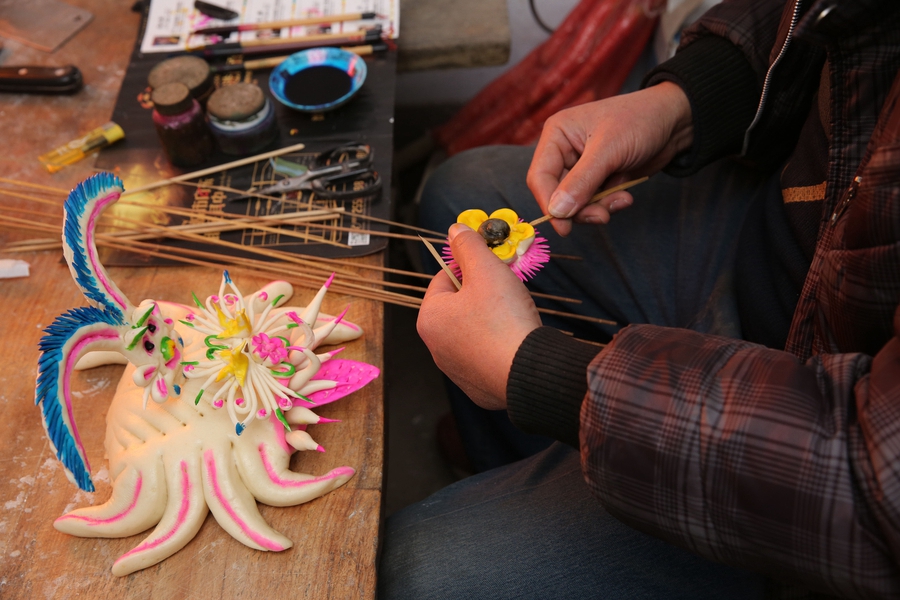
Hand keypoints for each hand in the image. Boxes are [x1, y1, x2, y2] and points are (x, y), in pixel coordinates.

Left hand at [417, 224, 541, 409]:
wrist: (529, 373)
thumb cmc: (504, 319)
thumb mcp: (486, 270)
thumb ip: (469, 246)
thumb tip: (455, 230)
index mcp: (429, 318)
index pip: (444, 278)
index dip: (470, 266)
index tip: (492, 265)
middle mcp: (435, 347)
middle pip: (458, 306)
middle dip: (482, 293)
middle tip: (507, 289)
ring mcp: (456, 370)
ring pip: (472, 331)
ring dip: (490, 319)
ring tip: (514, 316)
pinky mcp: (477, 387)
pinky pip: (486, 356)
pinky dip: (498, 346)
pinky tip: (514, 341)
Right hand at [526, 81, 692, 235]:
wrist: (675, 121)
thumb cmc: (639, 121)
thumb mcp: (609, 150)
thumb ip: (581, 182)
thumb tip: (556, 211)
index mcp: (556, 135)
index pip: (539, 177)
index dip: (549, 204)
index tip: (564, 228)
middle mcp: (563, 151)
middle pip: (556, 194)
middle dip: (579, 208)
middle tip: (603, 216)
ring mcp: (580, 167)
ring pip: (574, 202)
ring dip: (597, 208)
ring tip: (622, 200)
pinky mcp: (597, 178)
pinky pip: (592, 202)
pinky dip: (607, 205)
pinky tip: (625, 196)